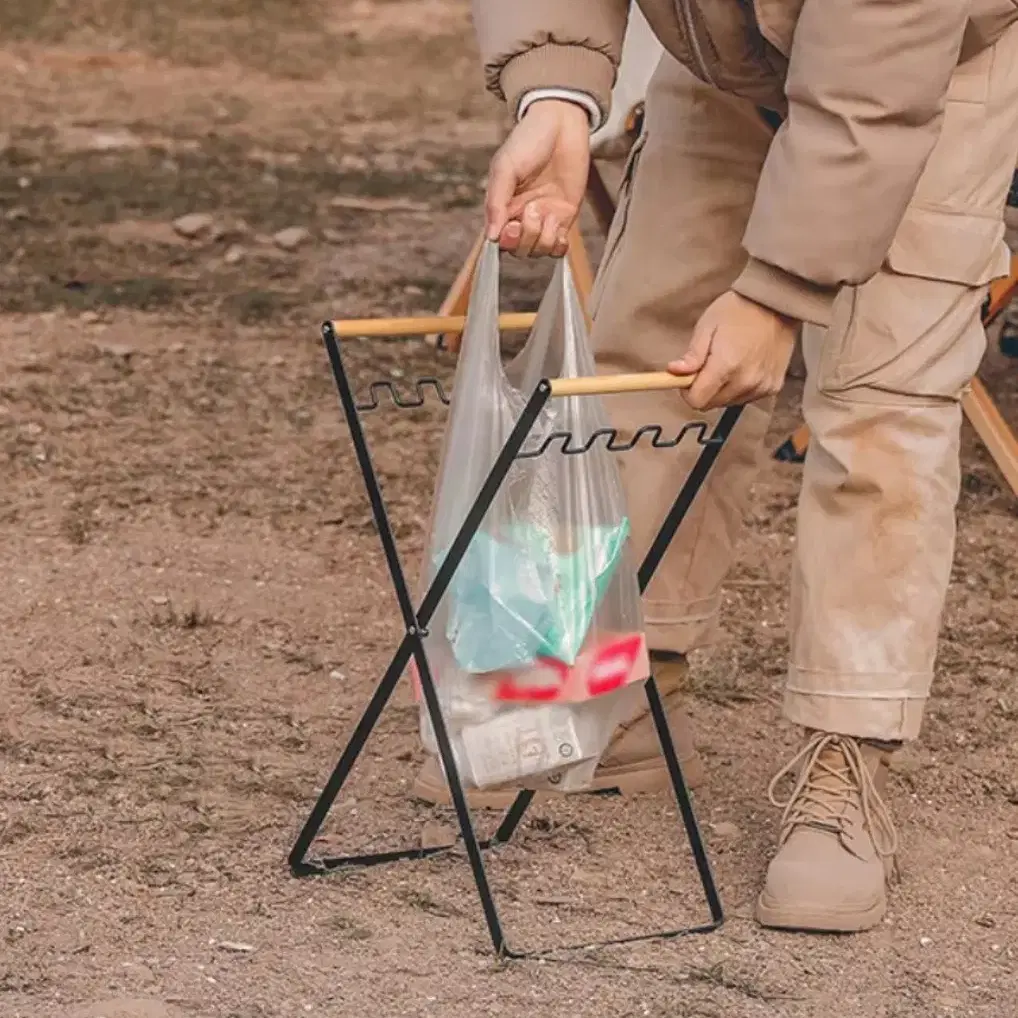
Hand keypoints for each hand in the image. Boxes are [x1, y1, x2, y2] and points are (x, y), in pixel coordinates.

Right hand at [485, 99, 590, 257]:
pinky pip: (558, 247)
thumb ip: (496, 203)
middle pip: (518, 250)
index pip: (498, 240)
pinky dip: (557, 244)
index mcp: (502, 207)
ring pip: (538, 251)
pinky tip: (557, 223)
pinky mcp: (565, 217)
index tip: (510, 227)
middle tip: (531, 211)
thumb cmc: (528, 141)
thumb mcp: (505, 168)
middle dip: (524, 239)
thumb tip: (491, 237)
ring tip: (545, 210)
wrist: (561, 124)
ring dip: (542, 237)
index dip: (504, 242)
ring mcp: (543, 219)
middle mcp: (521, 217)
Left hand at [668, 290, 798, 410]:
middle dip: (704, 389)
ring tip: (729, 362)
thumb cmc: (738, 310)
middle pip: (711, 404)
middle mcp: (745, 382)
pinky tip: (744, 366)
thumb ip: (692, 355)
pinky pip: (747, 398)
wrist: (775, 303)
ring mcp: (761, 386)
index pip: (696, 401)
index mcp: (725, 366)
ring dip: (722, 389)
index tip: (688, 376)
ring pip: (728, 403)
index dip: (687, 391)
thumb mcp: (707, 327)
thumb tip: (673, 373)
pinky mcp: (772, 387)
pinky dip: (740, 387)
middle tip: (708, 365)